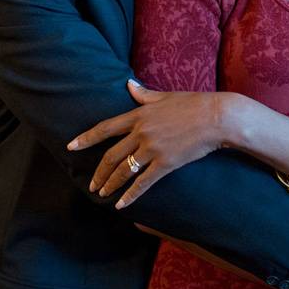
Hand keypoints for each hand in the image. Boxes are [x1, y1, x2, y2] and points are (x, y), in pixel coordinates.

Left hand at [67, 80, 226, 208]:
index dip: (86, 138)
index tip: (71, 146)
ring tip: (102, 194)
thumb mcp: (165, 96)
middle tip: (91, 184)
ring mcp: (153, 148)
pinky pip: (143, 182)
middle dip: (99, 172)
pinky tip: (121, 204)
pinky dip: (131, 195)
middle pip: (112, 155)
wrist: (217, 117)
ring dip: (110, 184)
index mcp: (139, 114)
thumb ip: (144, 94)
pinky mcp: (166, 163)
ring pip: (124, 170)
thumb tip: (129, 84)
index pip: (105, 128)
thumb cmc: (194, 104)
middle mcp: (141, 132)